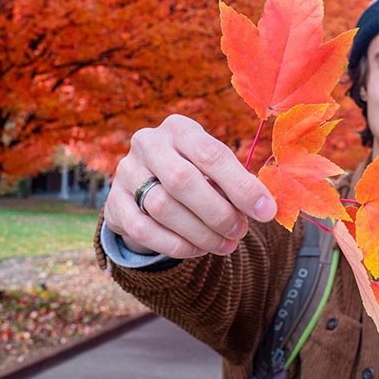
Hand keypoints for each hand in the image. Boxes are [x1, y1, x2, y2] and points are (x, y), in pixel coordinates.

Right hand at [103, 114, 276, 257]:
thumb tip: (265, 206)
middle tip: (240, 232)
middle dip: (218, 212)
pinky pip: (143, 229)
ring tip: (225, 245)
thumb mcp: (213, 167)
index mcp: (180, 128)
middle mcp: (148, 143)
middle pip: (183, 180)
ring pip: (162, 207)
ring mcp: (126, 172)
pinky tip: (197, 250)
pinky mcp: (113, 203)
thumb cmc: (195, 170)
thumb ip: (235, 181)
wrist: (147, 181)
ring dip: (200, 233)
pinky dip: (175, 244)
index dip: (241, 185)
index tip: (265, 211)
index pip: (211, 154)